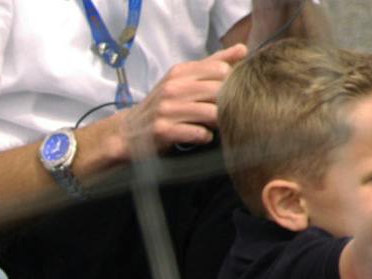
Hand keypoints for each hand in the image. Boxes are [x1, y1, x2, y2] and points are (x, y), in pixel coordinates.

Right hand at [121, 44, 246, 159]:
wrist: (129, 132)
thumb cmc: (162, 105)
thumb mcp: (182, 79)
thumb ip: (212, 64)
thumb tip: (242, 50)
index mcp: (179, 72)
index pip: (220, 69)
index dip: (229, 82)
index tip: (226, 93)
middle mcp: (172, 87)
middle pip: (218, 91)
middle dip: (225, 103)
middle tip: (222, 112)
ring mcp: (167, 109)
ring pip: (211, 113)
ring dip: (216, 122)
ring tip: (211, 125)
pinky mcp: (163, 130)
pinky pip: (199, 133)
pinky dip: (205, 137)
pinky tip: (200, 136)